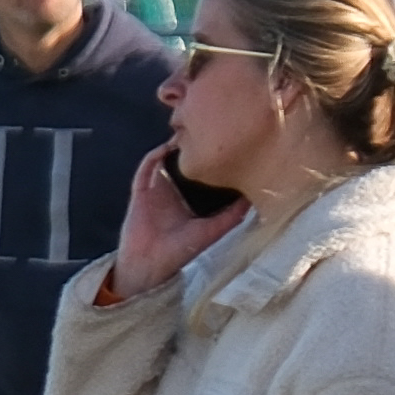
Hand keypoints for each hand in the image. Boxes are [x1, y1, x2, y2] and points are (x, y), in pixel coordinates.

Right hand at [112, 144, 247, 285]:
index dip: (211, 158)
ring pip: (165, 158)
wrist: (150, 263)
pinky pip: (146, 167)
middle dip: (193, 146)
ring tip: (188, 134)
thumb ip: (232, 215)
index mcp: (190, 197)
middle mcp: (173, 189)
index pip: (201, 171)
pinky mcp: (141, 189)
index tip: (226, 144)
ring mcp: (156, 187)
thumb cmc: (181, 250)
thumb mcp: (213, 230)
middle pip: (183, 160)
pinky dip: (155, 156)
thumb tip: (253, 199)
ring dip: (174, 146)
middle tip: (207, 131)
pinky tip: (167, 148)